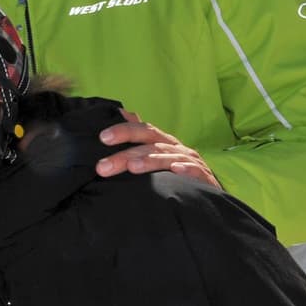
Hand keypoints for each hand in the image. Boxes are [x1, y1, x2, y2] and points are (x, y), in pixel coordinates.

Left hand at [96, 111, 220, 188]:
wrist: (203, 193)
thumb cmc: (172, 170)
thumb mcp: (154, 152)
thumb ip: (137, 136)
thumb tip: (121, 112)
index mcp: (161, 141)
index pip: (142, 130)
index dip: (123, 131)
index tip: (102, 137)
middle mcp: (175, 147)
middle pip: (149, 146)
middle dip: (125, 155)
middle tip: (103, 167)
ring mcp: (190, 160)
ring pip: (167, 157)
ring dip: (150, 161)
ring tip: (133, 167)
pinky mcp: (203, 176)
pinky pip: (194, 170)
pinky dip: (185, 169)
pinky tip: (175, 170)